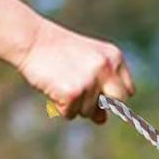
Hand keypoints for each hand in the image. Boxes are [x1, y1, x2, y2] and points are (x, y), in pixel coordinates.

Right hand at [17, 18, 134, 122]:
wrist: (31, 39)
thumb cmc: (59, 53)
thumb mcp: (86, 64)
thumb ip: (100, 89)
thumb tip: (102, 120)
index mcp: (114, 57)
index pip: (128, 91)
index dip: (114, 97)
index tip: (103, 96)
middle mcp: (105, 69)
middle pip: (118, 103)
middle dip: (104, 105)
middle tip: (84, 94)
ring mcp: (90, 81)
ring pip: (89, 111)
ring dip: (75, 104)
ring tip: (62, 81)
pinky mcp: (73, 93)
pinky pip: (71, 114)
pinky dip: (61, 107)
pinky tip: (53, 88)